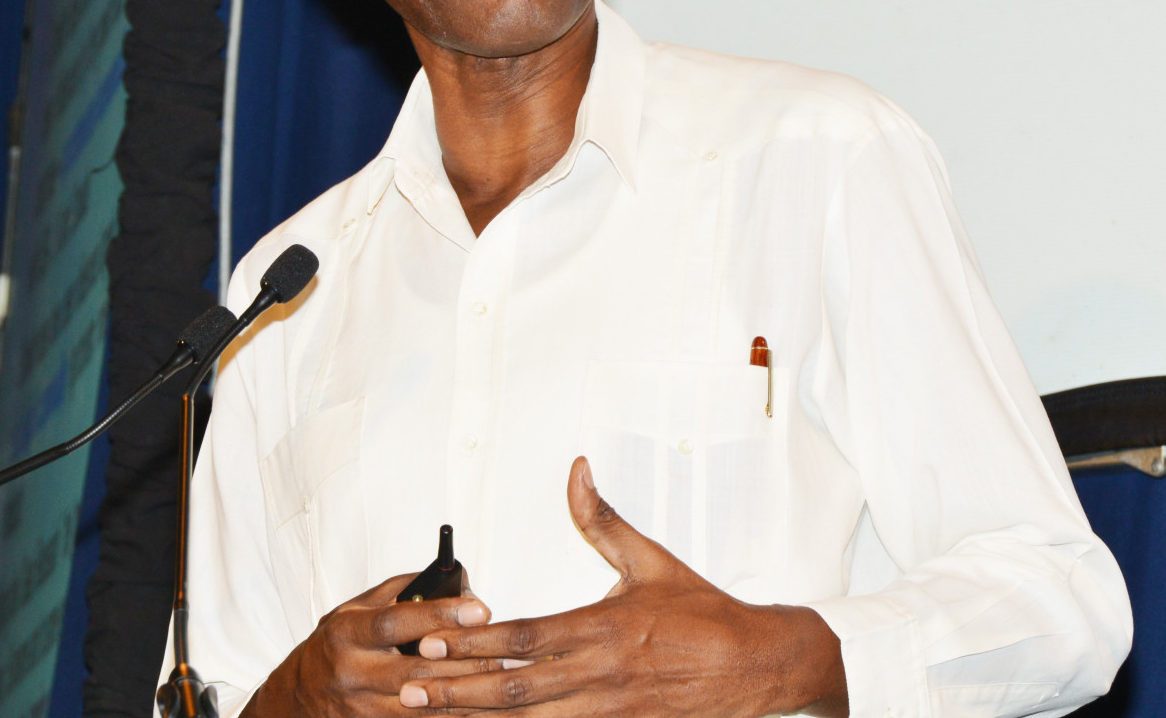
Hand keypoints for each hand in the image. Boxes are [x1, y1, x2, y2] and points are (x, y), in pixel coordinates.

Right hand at [246, 571, 498, 717]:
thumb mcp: (357, 608)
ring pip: (420, 707)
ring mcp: (359, 709)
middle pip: (415, 671)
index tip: (479, 609)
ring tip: (500, 684)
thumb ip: (402, 592)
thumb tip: (456, 584)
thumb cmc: (336, 643)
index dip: (440, 615)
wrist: (295, 698)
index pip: (397, 621)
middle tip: (505, 654)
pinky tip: (476, 710)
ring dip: (463, 697)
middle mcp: (351, 673)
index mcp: (347, 632)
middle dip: (463, 663)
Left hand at [399, 458, 847, 717]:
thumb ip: (602, 519)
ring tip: (432, 714)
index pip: (524, 636)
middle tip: (408, 689)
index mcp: (603, 627)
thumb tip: (577, 471)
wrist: (757, 666)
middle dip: (457, 690)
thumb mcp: (651, 559)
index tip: (431, 638)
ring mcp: (607, 710)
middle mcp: (599, 674)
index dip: (473, 641)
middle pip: (514, 688)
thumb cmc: (705, 615)